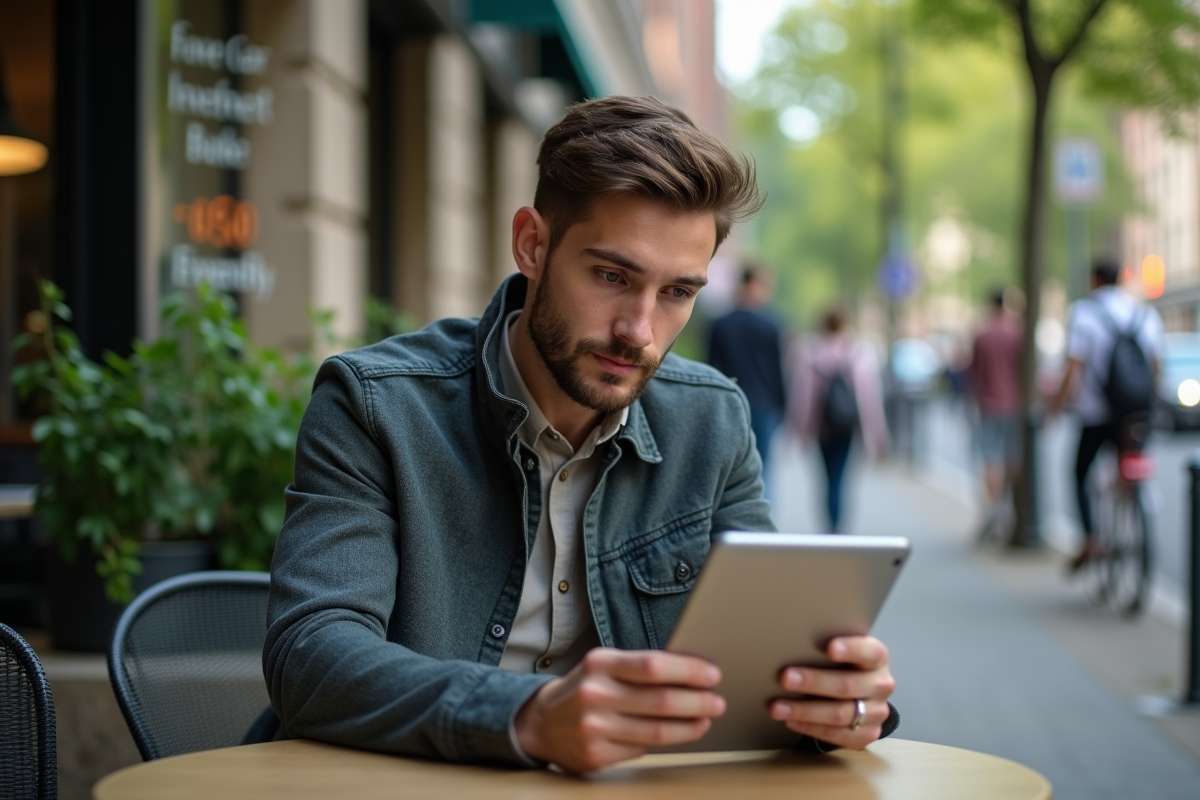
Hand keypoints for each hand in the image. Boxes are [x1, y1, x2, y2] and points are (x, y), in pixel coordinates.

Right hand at [514, 648, 725, 771]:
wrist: (541, 722)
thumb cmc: (586, 688)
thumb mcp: (605, 666)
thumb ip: (639, 667)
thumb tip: (691, 673)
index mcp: (600, 664)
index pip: (653, 665)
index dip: (688, 671)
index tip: (713, 675)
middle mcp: (594, 694)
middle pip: (661, 701)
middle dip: (698, 702)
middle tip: (717, 702)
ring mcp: (593, 727)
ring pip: (657, 732)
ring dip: (689, 727)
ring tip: (705, 720)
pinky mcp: (594, 755)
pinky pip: (641, 749)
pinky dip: (663, 742)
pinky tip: (675, 734)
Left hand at [768, 635, 894, 749]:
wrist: (862, 694)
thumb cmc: (844, 665)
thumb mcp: (844, 651)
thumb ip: (827, 647)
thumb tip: (791, 644)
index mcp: (878, 658)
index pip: (869, 652)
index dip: (851, 649)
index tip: (830, 648)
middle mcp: (880, 685)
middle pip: (847, 685)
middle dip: (813, 682)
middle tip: (785, 678)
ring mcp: (876, 712)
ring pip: (839, 714)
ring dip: (804, 711)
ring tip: (778, 706)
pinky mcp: (866, 734)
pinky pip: (836, 735)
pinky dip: (810, 728)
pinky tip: (791, 721)